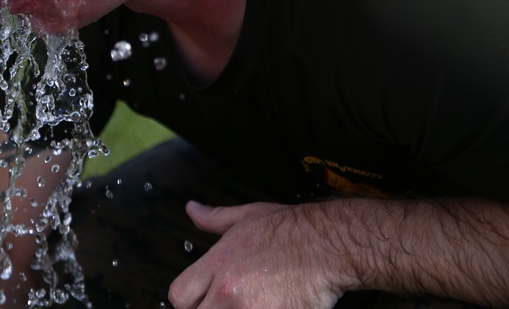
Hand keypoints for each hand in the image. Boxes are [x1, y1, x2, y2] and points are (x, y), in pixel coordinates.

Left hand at [167, 201, 347, 308]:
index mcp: (217, 264)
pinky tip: (270, 306)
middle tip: (227, 302)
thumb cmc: (293, 231)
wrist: (329, 245)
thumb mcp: (247, 216)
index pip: (180, 295)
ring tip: (252, 302)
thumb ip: (215, 218)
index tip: (201, 299)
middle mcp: (228, 290)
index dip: (189, 300)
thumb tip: (193, 209)